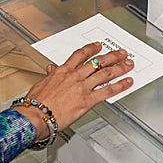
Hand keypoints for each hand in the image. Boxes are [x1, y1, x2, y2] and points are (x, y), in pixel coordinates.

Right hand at [15, 42, 133, 135]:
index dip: (91, 49)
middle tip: (121, 53)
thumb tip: (52, 69)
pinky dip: (120, 85)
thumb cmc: (34, 104)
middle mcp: (75, 76)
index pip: (80, 55)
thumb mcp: (40, 84)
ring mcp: (82, 87)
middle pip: (97, 62)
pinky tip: (127, 82)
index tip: (98, 46)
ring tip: (128, 64)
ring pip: (105, 73)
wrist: (34, 116)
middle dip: (112, 56)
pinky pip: (108, 90)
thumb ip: (50, 76)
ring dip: (119, 67)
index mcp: (62, 71)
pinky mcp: (87, 100)